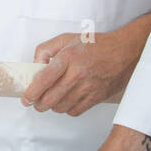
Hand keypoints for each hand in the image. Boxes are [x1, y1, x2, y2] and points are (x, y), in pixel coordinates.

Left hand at [20, 29, 137, 115]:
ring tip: (51, 99)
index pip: (43, 80)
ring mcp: (87, 88)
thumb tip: (35, 65)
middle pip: (49, 99)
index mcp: (68, 58)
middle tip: (35, 102)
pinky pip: (74, 111)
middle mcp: (77, 74)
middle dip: (38, 104)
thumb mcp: (67, 38)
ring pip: (60, 108)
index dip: (31, 93)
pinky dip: (67, 109)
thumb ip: (46, 49)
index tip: (25, 98)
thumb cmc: (97, 44)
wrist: (125, 51)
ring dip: (52, 106)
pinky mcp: (96, 98)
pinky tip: (67, 101)